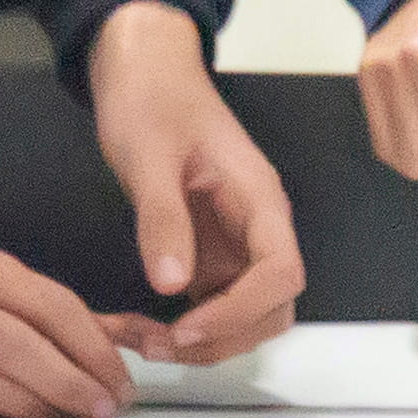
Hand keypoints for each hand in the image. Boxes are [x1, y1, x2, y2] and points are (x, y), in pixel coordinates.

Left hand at [83, 0, 303, 362]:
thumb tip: (171, 285)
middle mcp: (256, 228)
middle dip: (220, 339)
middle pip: (270, 308)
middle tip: (156, 344)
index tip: (185, 327)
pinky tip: (137, 327)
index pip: (280, 273)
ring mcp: (234, 244)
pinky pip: (210, 305)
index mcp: (258, 198)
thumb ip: (162, 218)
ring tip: (141, 341)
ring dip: (202, 342)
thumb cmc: (153, 99)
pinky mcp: (209, 254)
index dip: (241, 311)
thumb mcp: (149, 154)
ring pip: (244, 316)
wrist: (144, 73)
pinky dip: (180, 328)